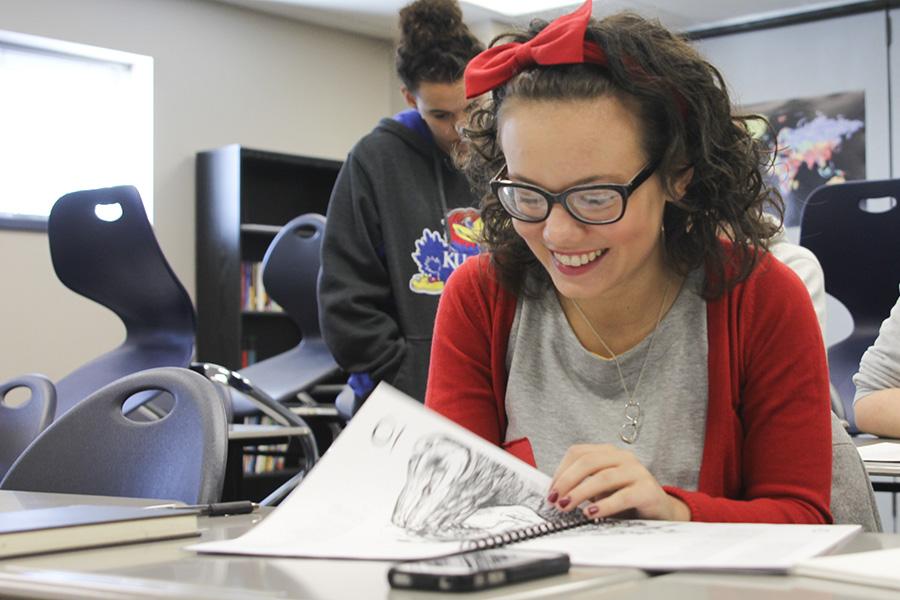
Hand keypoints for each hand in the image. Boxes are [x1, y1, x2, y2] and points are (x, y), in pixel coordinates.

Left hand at [547, 444, 690, 520]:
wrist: (660, 511)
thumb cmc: (625, 499)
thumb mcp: (600, 490)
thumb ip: (582, 486)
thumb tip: (555, 495)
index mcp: (608, 453)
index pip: (578, 453)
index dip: (561, 471)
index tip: (551, 492)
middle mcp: (623, 457)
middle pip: (588, 462)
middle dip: (567, 481)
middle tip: (556, 500)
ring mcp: (637, 471)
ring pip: (603, 477)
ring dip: (581, 493)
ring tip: (567, 507)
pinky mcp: (648, 490)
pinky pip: (623, 496)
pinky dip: (604, 505)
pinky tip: (591, 513)